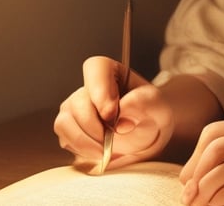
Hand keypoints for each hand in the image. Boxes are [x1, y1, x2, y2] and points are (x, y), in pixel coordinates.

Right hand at [54, 56, 174, 170]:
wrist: (147, 134)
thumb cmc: (152, 114)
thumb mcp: (159, 106)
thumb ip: (146, 103)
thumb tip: (123, 110)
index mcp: (110, 71)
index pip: (96, 69)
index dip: (100, 91)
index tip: (111, 115)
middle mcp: (88, 87)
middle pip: (77, 102)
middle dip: (95, 127)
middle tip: (113, 141)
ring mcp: (74, 107)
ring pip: (64, 122)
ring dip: (85, 142)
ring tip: (107, 150)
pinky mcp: (69, 129)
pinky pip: (65, 140)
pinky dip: (83, 152)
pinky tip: (101, 153)